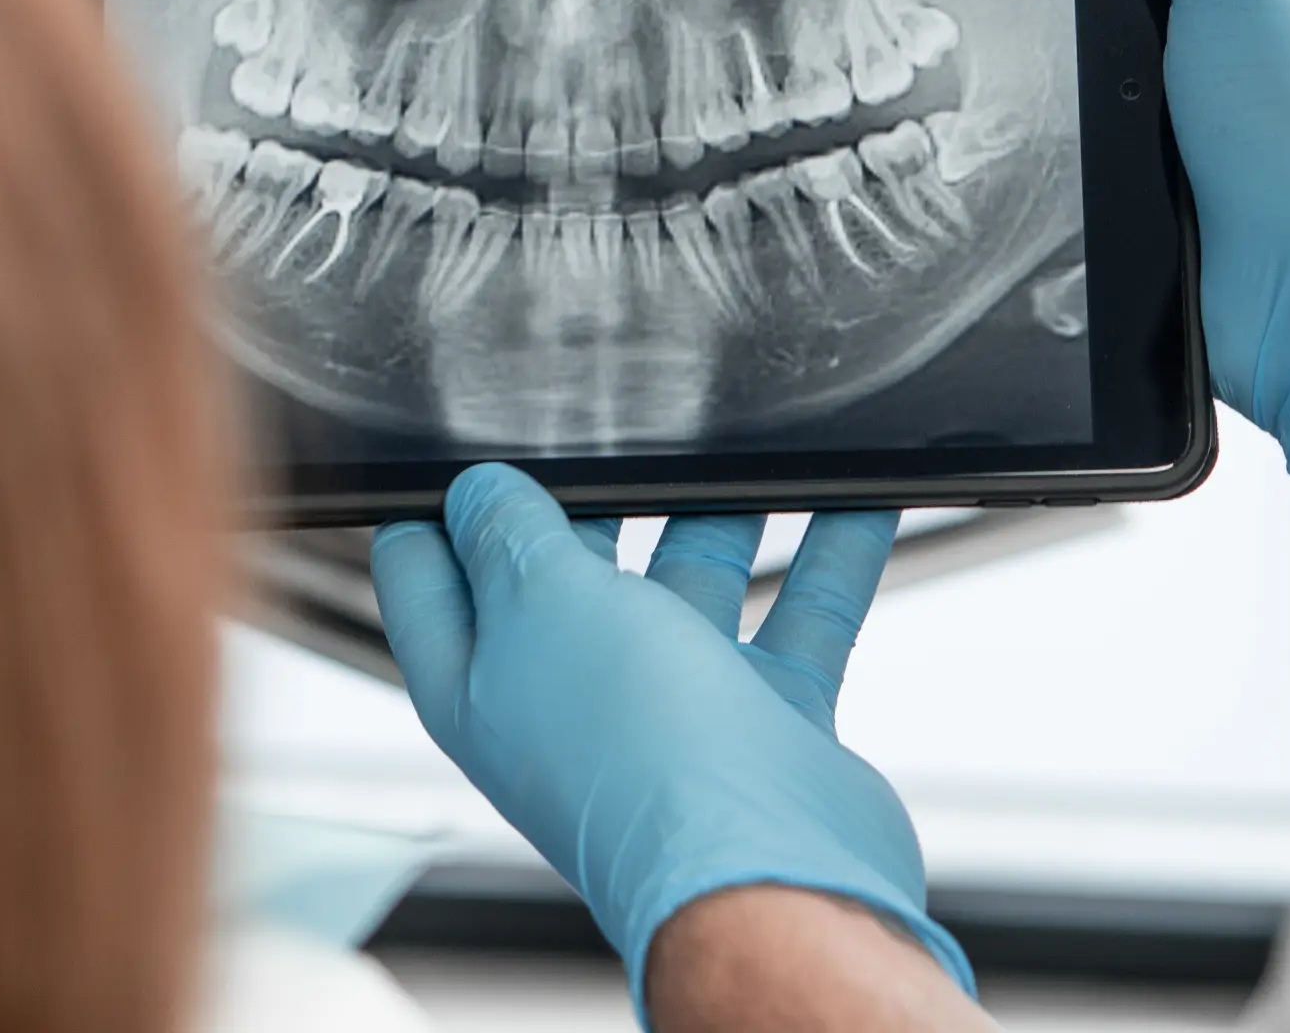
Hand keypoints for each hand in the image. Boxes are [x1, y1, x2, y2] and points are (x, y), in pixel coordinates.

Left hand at [369, 465, 970, 1018]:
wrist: (768, 871)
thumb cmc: (637, 754)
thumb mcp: (540, 602)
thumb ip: (507, 534)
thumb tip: (480, 489)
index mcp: (480, 679)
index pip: (431, 578)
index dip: (440, 506)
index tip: (467, 440)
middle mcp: (569, 698)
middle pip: (570, 572)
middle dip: (598, 495)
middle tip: (622, 419)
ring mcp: (670, 712)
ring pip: (692, 586)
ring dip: (725, 517)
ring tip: (746, 445)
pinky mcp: (762, 724)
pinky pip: (797, 619)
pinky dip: (828, 558)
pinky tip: (858, 499)